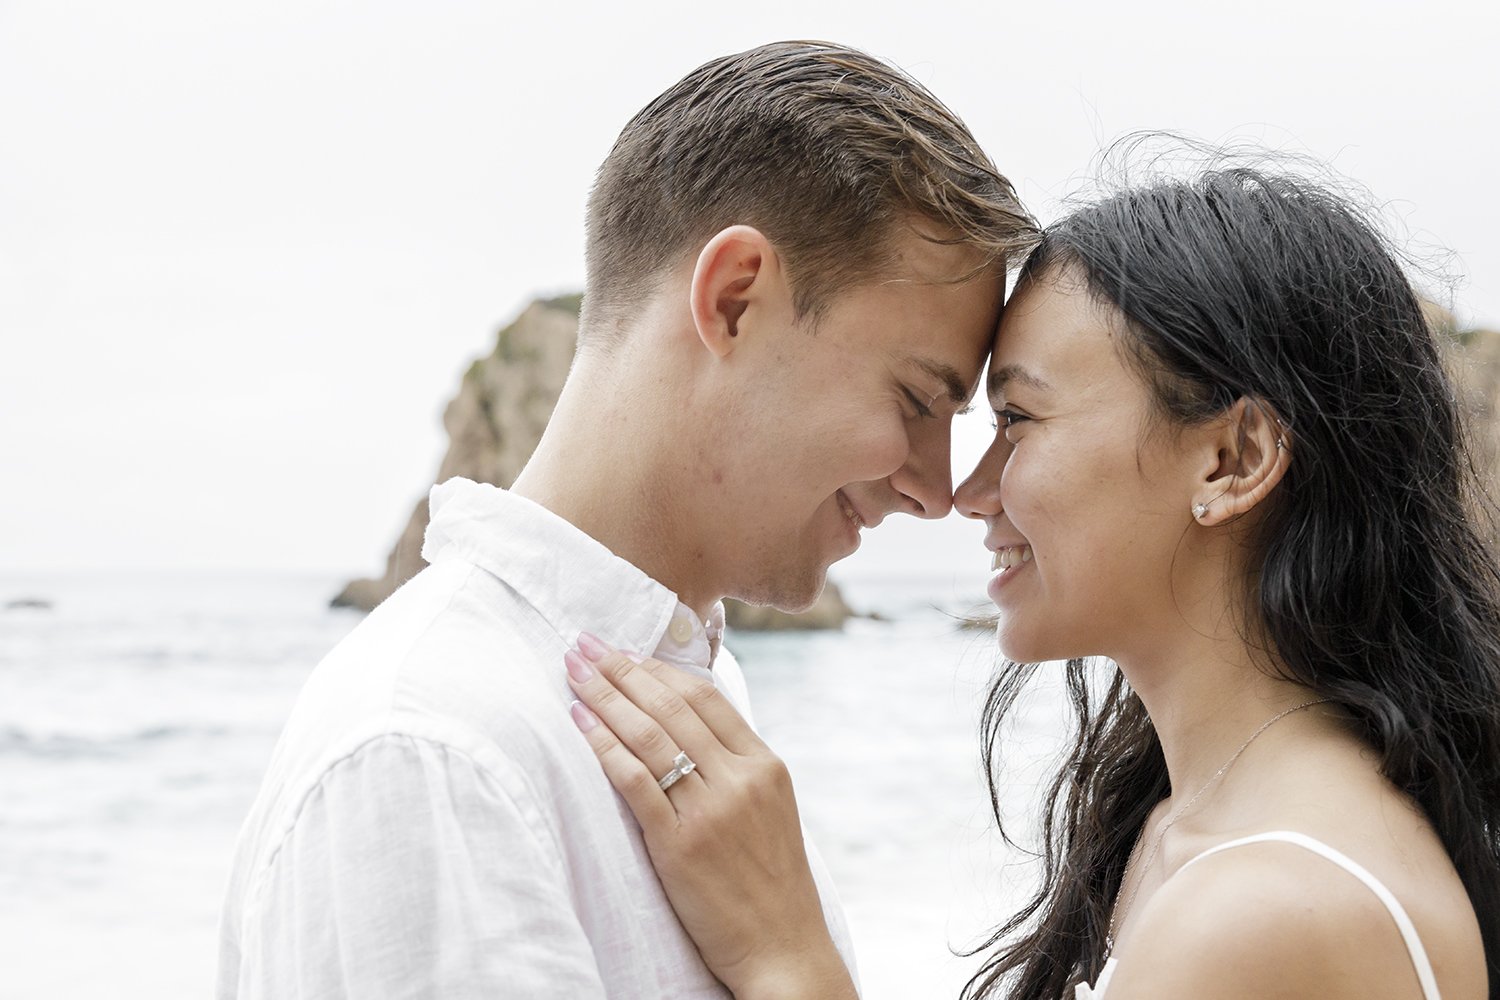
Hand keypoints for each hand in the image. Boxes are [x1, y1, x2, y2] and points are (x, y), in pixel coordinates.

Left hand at [564, 634, 856, 999]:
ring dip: (604, 695)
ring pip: (649, 734)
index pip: (706, 697)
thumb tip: (690, 730)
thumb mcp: (771, 812)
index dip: (659, 668)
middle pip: (671, 706)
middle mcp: (741, 778)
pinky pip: (634, 780)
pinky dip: (602, 745)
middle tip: (584, 643)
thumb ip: (737, 769)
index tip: (625, 650)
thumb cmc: (772, 886)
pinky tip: (578, 722)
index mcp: (766, 765)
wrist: (784, 950)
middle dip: (621, 669)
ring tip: (572, 670)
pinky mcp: (680, 843)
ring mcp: (712, 809)